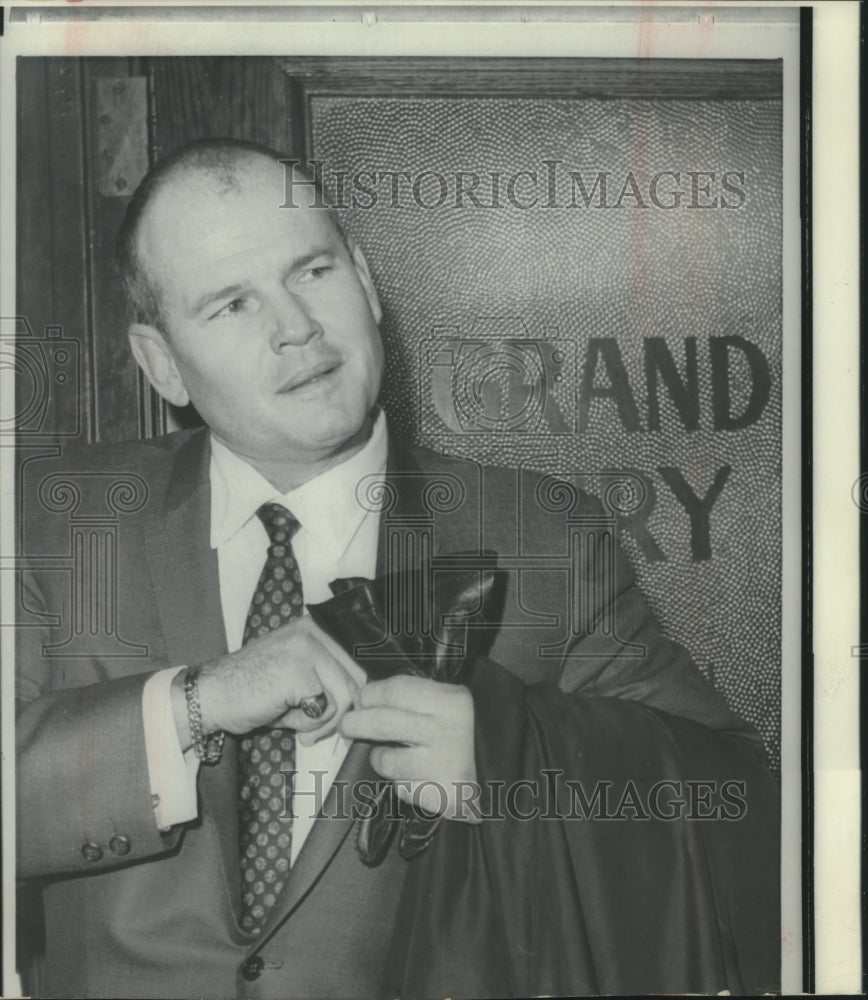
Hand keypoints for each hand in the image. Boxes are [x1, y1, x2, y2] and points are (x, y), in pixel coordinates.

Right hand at [172, 617, 362, 746]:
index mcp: (316, 627)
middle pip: (357, 678)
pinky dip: (309, 725)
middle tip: (316, 728)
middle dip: (342, 711)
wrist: (211, 696)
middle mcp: (313, 631)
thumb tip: (366, 701)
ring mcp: (306, 648)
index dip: (354, 693)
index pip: (359, 661)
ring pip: (344, 695)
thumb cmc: (254, 691)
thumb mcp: (298, 675)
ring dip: (325, 722)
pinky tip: (286, 720)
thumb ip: (330, 680)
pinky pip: (325, 708)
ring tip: (301, 727)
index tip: (338, 712)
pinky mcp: (298, 672)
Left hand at [338, 675, 479, 821]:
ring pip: (386, 761)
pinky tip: (418, 778)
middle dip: (356, 723)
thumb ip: (413, 698)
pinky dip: (403, 784)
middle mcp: (445, 732)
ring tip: (388, 756)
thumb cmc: (471, 732)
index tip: (361, 699)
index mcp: (450, 701)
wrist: (506, 770)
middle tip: (348, 726)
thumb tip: (364, 697)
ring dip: (380, 758)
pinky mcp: (441, 797)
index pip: (395, 690)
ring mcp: (442, 767)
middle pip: (382, 722)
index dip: (370, 694)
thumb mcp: (450, 703)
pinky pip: (402, 789)